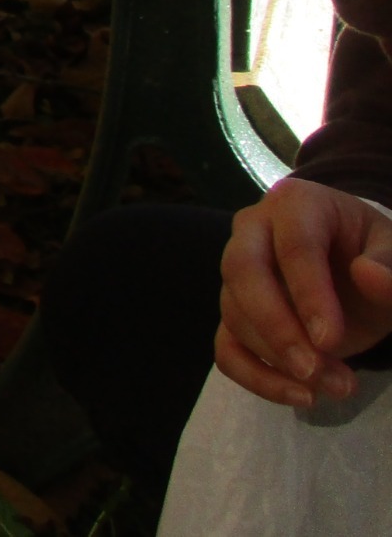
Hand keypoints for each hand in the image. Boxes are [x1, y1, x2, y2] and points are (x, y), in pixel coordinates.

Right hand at [217, 177, 391, 405]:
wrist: (362, 273)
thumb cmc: (379, 257)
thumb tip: (368, 275)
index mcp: (298, 204)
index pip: (294, 245)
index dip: (309, 293)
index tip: (332, 340)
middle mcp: (254, 229)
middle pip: (242, 271)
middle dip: (275, 326)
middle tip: (313, 369)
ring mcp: (237, 271)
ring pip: (235, 313)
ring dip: (279, 359)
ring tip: (339, 386)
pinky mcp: (235, 311)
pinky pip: (226, 345)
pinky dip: (254, 376)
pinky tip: (300, 397)